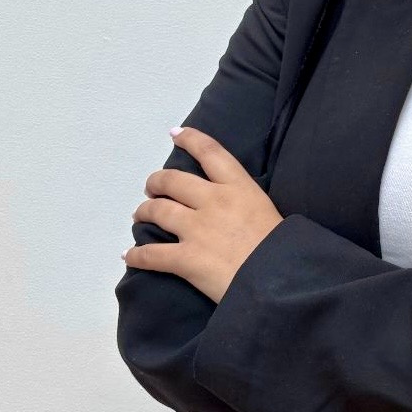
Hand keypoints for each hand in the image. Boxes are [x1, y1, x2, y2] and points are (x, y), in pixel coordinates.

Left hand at [122, 126, 283, 304]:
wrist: (279, 278)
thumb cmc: (282, 245)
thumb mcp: (267, 207)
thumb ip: (245, 199)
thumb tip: (236, 202)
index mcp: (238, 186)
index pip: (209, 152)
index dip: (189, 139)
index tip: (175, 134)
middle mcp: (213, 200)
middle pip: (173, 180)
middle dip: (157, 181)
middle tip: (152, 187)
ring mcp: (196, 229)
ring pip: (157, 211)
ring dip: (144, 212)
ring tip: (139, 215)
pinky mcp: (185, 258)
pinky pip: (151, 254)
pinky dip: (136, 254)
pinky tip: (129, 255)